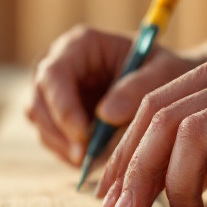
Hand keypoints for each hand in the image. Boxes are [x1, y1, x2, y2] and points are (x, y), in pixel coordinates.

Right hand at [26, 25, 200, 165]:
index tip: (84, 136)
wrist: (169, 86)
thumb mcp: (164, 73)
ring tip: (94, 161)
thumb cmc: (167, 72)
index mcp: (81, 44)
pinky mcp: (58, 115)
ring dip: (62, 146)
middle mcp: (60, 64)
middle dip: (58, 132)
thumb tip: (106, 114)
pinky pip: (51, 138)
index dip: (62, 107)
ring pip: (40, 122)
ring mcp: (55, 91)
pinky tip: (93, 160)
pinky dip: (67, 153)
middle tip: (84, 158)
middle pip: (38, 100)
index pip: (54, 74)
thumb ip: (139, 88)